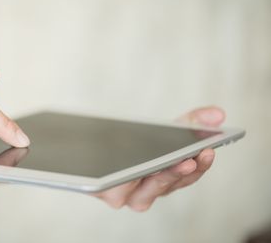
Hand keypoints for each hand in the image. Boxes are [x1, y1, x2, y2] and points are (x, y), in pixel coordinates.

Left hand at [94, 106, 224, 210]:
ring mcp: (125, 196)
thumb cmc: (132, 144)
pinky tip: (131, 168)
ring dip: (153, 179)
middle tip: (190, 159)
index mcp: (165, 180)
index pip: (188, 177)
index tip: (208, 150)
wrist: (91, 149)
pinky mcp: (103, 192)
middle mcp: (147, 193)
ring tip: (160, 163)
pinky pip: (116, 188)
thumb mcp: (163, 130)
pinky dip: (125, 180)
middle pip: (167, 186)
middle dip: (178, 172)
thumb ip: (191, 122)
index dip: (200, 166)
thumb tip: (219, 113)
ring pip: (143, 194)